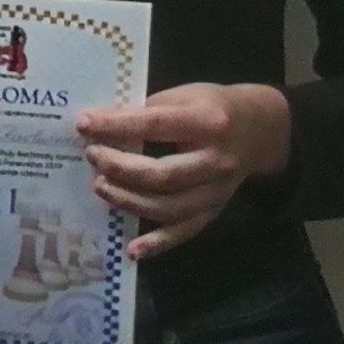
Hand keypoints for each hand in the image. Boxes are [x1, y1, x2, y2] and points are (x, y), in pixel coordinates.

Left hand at [74, 80, 291, 256]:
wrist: (260, 130)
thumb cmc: (212, 107)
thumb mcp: (186, 94)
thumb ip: (150, 109)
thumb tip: (102, 126)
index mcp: (208, 122)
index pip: (156, 125)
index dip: (117, 125)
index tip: (83, 124)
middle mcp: (216, 160)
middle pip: (163, 174)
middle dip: (121, 168)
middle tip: (92, 157)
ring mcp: (217, 190)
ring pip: (170, 207)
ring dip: (129, 201)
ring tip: (100, 187)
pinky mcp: (215, 210)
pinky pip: (185, 231)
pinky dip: (158, 243)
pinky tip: (132, 249)